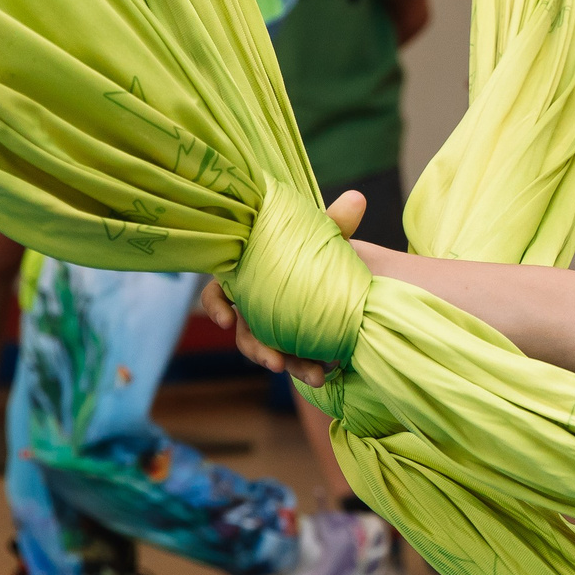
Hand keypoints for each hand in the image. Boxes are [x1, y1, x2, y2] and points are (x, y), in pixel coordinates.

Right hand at [202, 190, 367, 387]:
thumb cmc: (312, 249)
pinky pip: (294, 359)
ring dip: (288, 364)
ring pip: (270, 351)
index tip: (227, 320)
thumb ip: (335, 222)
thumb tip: (357, 198)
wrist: (337, 272)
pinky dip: (305, 368)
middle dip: (258, 349)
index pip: (217, 293)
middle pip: (245, 333)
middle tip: (274, 361)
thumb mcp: (321, 235)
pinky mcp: (291, 343)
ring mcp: (270, 327)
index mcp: (247, 278)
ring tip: (312, 376)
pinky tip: (322, 376)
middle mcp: (253, 307)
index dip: (217, 306)